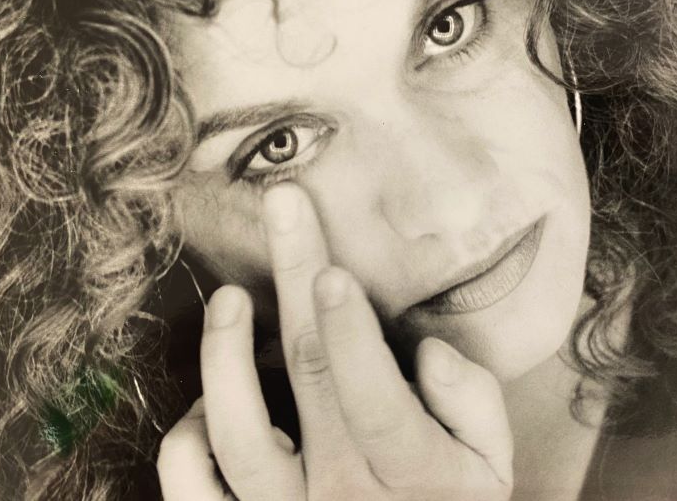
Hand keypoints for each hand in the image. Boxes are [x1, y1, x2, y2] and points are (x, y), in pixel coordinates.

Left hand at [156, 181, 513, 499]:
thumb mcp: (490, 467)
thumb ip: (472, 405)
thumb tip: (428, 353)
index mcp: (413, 473)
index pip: (375, 401)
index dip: (351, 336)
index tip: (333, 272)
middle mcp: (343, 495)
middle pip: (308, 376)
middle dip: (295, 276)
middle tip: (283, 205)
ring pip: (238, 437)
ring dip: (225, 355)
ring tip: (229, 298)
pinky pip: (193, 488)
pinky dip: (185, 440)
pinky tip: (204, 401)